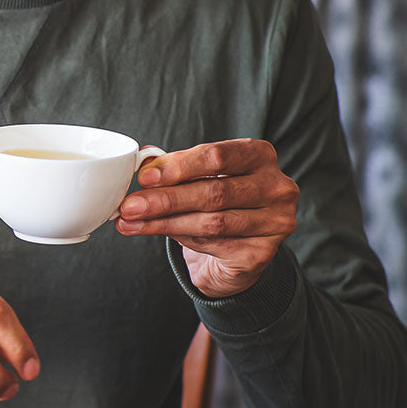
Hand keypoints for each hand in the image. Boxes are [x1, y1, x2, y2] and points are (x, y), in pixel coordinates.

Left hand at [115, 139, 297, 297]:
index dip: (178, 167)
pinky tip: (153, 232)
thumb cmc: (216, 201)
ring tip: (131, 222)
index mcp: (259, 155)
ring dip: (164, 222)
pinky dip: (179, 238)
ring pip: (211, 222)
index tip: (144, 177)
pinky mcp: (263, 253)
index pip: (216, 157)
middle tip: (129, 205)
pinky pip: (214, 244)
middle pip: (213, 192)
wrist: (237, 247)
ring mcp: (275, 221)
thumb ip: (174, 168)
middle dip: (165, 199)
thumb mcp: (197, 177)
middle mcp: (276, 186)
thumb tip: (143, 163)